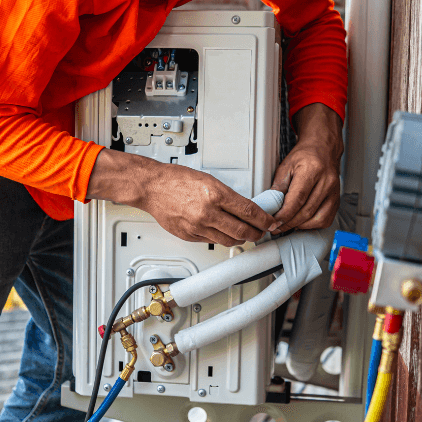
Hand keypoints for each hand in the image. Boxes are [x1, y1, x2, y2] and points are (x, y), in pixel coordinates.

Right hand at [87, 150, 278, 245]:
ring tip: (244, 234)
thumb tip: (244, 208)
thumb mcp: (208, 180)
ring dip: (240, 239)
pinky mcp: (188, 235)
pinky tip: (223, 233)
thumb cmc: (176, 179)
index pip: (250, 212)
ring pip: (228, 240)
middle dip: (256, 233)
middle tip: (261, 232)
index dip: (264, 220)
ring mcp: (197, 226)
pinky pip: (211, 242)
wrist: (152, 187)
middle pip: (243, 230)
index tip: (270, 222)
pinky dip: (220, 239)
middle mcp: (207, 212)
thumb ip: (227, 196)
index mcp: (215, 194)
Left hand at [270, 103, 342, 232]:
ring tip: (287, 224)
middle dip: (289, 223)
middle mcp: (326, 181)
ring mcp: (334, 191)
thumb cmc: (304, 156)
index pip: (297, 199)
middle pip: (306, 211)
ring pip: (317, 219)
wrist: (322, 149)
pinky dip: (312, 225)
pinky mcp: (337, 199)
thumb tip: (270, 206)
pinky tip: (301, 222)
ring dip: (300, 225)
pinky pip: (326, 219)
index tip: (273, 222)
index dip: (284, 215)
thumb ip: (278, 187)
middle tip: (276, 226)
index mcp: (312, 170)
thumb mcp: (286, 166)